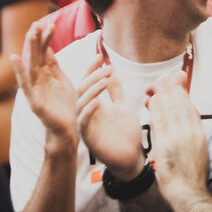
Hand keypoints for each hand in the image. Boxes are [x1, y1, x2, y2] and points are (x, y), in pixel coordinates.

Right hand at [12, 22, 77, 144]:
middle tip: (37, 23)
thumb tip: (50, 48)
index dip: (46, 39)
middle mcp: (38, 80)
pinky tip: (15, 58)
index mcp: (47, 75)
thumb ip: (56, 66)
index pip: (45, 52)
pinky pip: (25, 84)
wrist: (67, 130)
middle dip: (37, 39)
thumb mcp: (64, 81)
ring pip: (31, 66)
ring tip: (30, 33)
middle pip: (37, 56)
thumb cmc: (66, 106)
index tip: (49, 23)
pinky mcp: (34, 101)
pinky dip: (20, 71)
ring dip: (30, 49)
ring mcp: (34, 90)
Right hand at [77, 59, 144, 177]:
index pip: (89, 82)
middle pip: (81, 90)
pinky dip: (89, 110)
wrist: (132, 157)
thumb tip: (111, 68)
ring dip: (91, 90)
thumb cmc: (127, 132)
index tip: (100, 55)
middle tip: (105, 67)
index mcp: (94, 104)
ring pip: (80, 104)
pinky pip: (84, 122)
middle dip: (91, 76)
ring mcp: (86, 125)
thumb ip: (116, 89)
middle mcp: (87, 113)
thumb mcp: (123, 104)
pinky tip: (97, 101)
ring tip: (104, 80)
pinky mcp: (88, 137)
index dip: (92, 69)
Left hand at [146, 72, 211, 207]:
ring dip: (163, 94)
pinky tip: (152, 100)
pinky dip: (156, 108)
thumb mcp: (199, 151)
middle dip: (172, 88)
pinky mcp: (166, 143)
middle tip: (166, 76)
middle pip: (181, 104)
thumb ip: (191, 134)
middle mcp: (190, 132)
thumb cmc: (192, 175)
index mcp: (199, 133)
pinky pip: (160, 121)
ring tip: (157, 84)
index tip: (178, 83)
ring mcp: (178, 136)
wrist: (189, 191)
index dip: (183, 93)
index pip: (190, 107)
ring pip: (170, 109)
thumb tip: (187, 123)